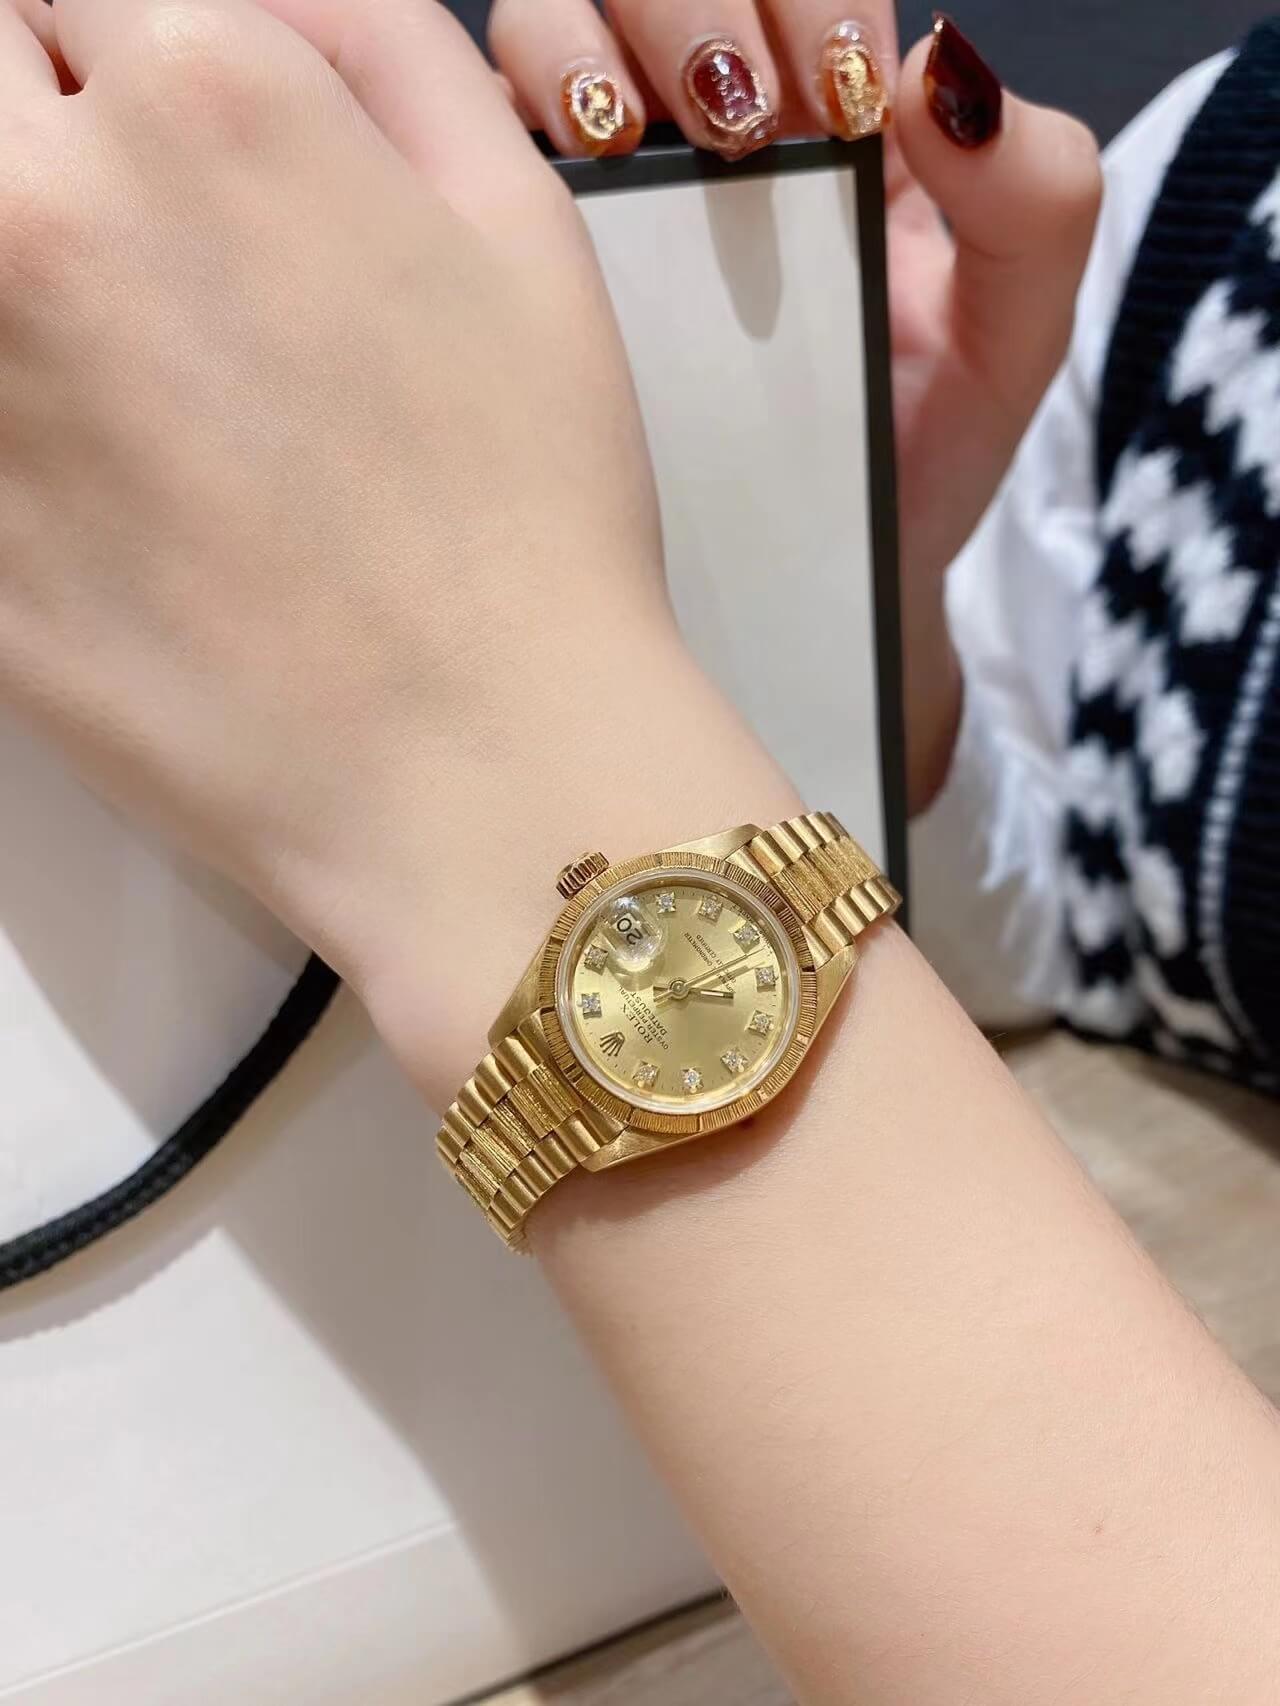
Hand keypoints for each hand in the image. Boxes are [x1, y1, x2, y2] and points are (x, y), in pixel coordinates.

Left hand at [0, 0, 798, 1101]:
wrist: (475, 764)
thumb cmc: (525, 516)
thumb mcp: (524, 224)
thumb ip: (380, 43)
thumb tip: (267, 4)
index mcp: (209, 98)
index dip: (123, 61)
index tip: (161, 141)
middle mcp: (53, 211)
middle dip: (33, 127)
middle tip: (121, 240)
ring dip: (17, 269)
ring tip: (118, 367)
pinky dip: (9, 409)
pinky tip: (95, 465)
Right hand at [487, 0, 1102, 810]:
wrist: (826, 583)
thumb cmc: (917, 460)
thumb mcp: (1014, 342)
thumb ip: (1034, 203)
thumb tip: (933, 74)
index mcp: (843, 116)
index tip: (832, 102)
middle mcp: (719, 126)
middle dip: (690, 6)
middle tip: (732, 119)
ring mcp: (618, 184)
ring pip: (554, 24)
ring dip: (574, 47)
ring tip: (613, 141)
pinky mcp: (532, 249)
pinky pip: (484, 143)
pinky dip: (496, 124)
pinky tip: (540, 186)